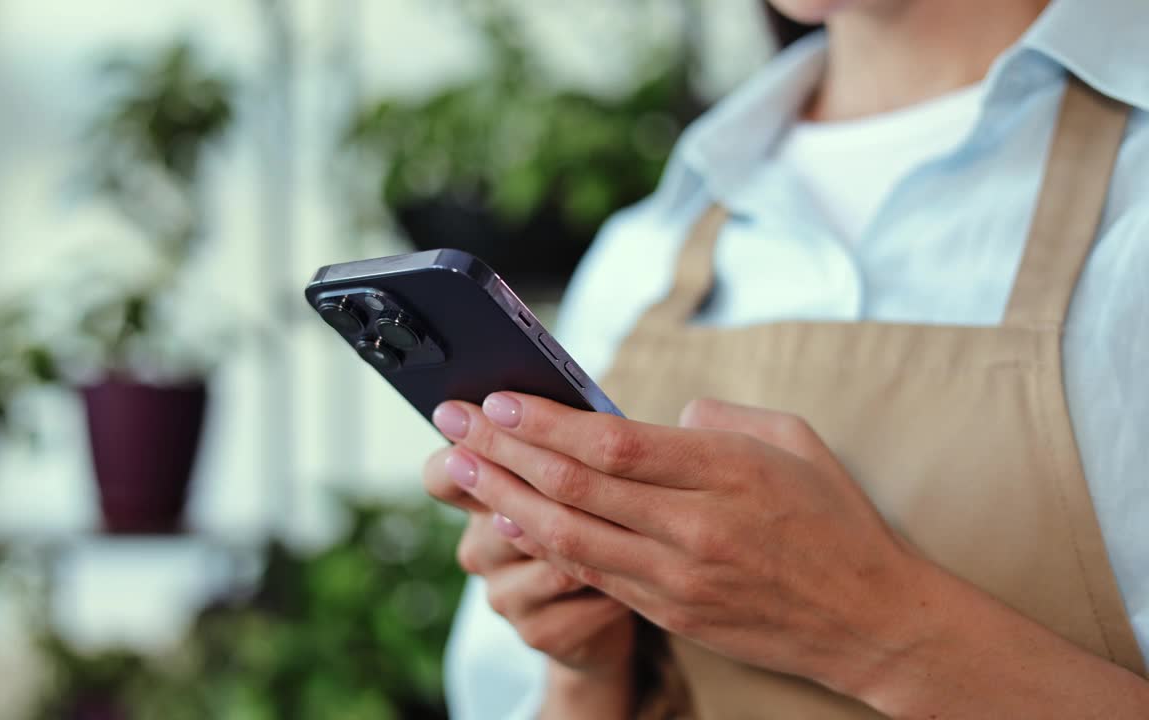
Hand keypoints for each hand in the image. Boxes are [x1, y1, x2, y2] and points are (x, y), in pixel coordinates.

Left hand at [431, 394, 924, 699]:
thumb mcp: (795, 442)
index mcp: (726, 471)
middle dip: (502, 448)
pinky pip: (591, 574)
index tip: (499, 398)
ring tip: (459, 467)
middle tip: (452, 421)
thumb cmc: (836, 520)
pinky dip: (542, 544)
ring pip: (570, 534)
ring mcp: (678, 575)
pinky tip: (507, 519)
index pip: (612, 442)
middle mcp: (694, 525)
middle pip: (575, 485)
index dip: (544, 421)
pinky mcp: (670, 610)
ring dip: (505, 496)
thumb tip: (656, 418)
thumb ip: (720, 419)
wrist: (871, 621)